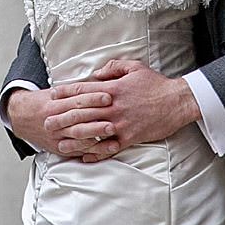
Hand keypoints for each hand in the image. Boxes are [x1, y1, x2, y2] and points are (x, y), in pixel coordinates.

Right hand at [6, 85, 119, 161]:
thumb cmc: (41, 104)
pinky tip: (106, 147)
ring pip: (77, 135)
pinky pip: (78, 150)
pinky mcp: (60, 148)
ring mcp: (56, 136)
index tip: (107, 96)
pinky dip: (93, 150)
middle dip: (96, 116)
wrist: (19, 118)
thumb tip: (95, 84)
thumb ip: (72, 92)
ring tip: (112, 131)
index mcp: (52, 104)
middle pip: (76, 117)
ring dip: (96, 133)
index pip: (74, 100)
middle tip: (114, 114)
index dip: (92, 98)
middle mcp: (53, 120)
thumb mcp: (52, 93)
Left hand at [46, 58, 200, 154]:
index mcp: (112, 88)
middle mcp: (113, 107)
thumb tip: (96, 73)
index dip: (65, 92)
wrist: (177, 102)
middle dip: (62, 117)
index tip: (52, 95)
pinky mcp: (130, 137)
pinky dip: (97, 153)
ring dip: (74, 138)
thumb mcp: (133, 67)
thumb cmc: (155, 83)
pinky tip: (85, 157)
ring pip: (92, 132)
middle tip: (47, 122)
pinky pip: (110, 147)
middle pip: (82, 112)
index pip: (82, 90)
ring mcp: (121, 124)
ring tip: (60, 143)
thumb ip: (112, 67)